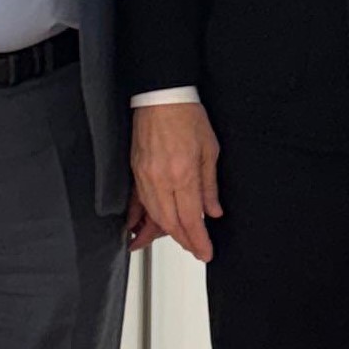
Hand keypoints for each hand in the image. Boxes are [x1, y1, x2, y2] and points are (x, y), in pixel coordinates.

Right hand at [131, 100, 222, 262]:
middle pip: (170, 223)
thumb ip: (209, 185)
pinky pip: (139, 203)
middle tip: (195, 249)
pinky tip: (144, 230)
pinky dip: (144, 219)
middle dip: (183, 241)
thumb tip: (213, 211)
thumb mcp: (209, 150)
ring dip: (165, 233)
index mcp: (182, 175)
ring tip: (179, 241)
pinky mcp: (135, 172)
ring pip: (153, 216)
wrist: (160, 97)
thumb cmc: (186, 116)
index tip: (205, 252)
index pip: (190, 219)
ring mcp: (144, 177)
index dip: (198, 240)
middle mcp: (160, 180)